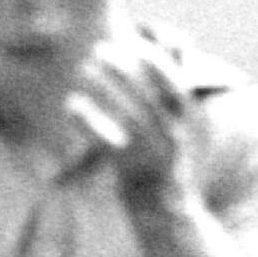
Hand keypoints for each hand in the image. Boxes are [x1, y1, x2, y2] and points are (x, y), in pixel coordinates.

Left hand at [68, 37, 201, 209]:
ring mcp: (153, 156)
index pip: (176, 89)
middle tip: (100, 49)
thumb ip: (169, 99)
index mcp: (186, 126)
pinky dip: (88, 121)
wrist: (163, 212)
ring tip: (83, 68)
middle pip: (149, 98)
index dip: (158, 66)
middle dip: (125, 71)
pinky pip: (107, 141)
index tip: (137, 44)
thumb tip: (164, 60)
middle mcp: (173, 139)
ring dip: (106, 88)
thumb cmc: (163, 161)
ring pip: (129, 117)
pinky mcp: (130, 172)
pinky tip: (72, 103)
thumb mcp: (175, 129)